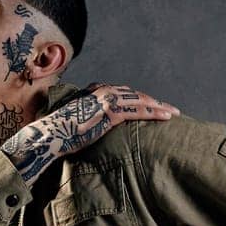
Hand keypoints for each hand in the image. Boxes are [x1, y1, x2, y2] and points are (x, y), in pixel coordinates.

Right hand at [46, 84, 179, 157]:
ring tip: (174, 113)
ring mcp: (107, 100)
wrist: (52, 134)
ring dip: (159, 107)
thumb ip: (92, 116)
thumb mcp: (79, 119)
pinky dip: (154, 112)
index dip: (142, 100)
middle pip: (136, 95)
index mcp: (96, 90)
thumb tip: (98, 125)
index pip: (126, 93)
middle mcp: (103, 91)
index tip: (154, 106)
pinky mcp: (110, 113)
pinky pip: (137, 111)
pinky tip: (165, 117)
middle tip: (171, 109)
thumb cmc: (62, 131)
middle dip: (155, 102)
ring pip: (141, 101)